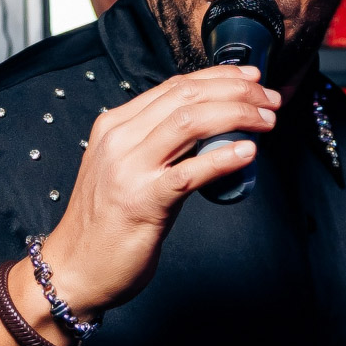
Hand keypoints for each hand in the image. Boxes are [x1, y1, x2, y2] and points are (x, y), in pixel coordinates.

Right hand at [37, 64, 280, 317]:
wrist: (75, 268)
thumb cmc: (106, 225)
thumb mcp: (127, 170)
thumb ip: (160, 147)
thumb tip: (211, 132)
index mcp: (114, 126)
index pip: (174, 86)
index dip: (219, 77)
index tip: (251, 79)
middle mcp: (119, 140)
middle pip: (186, 97)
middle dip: (237, 92)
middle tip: (270, 100)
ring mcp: (129, 169)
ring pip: (190, 122)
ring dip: (237, 115)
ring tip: (266, 122)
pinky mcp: (144, 201)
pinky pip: (190, 172)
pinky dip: (223, 157)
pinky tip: (248, 152)